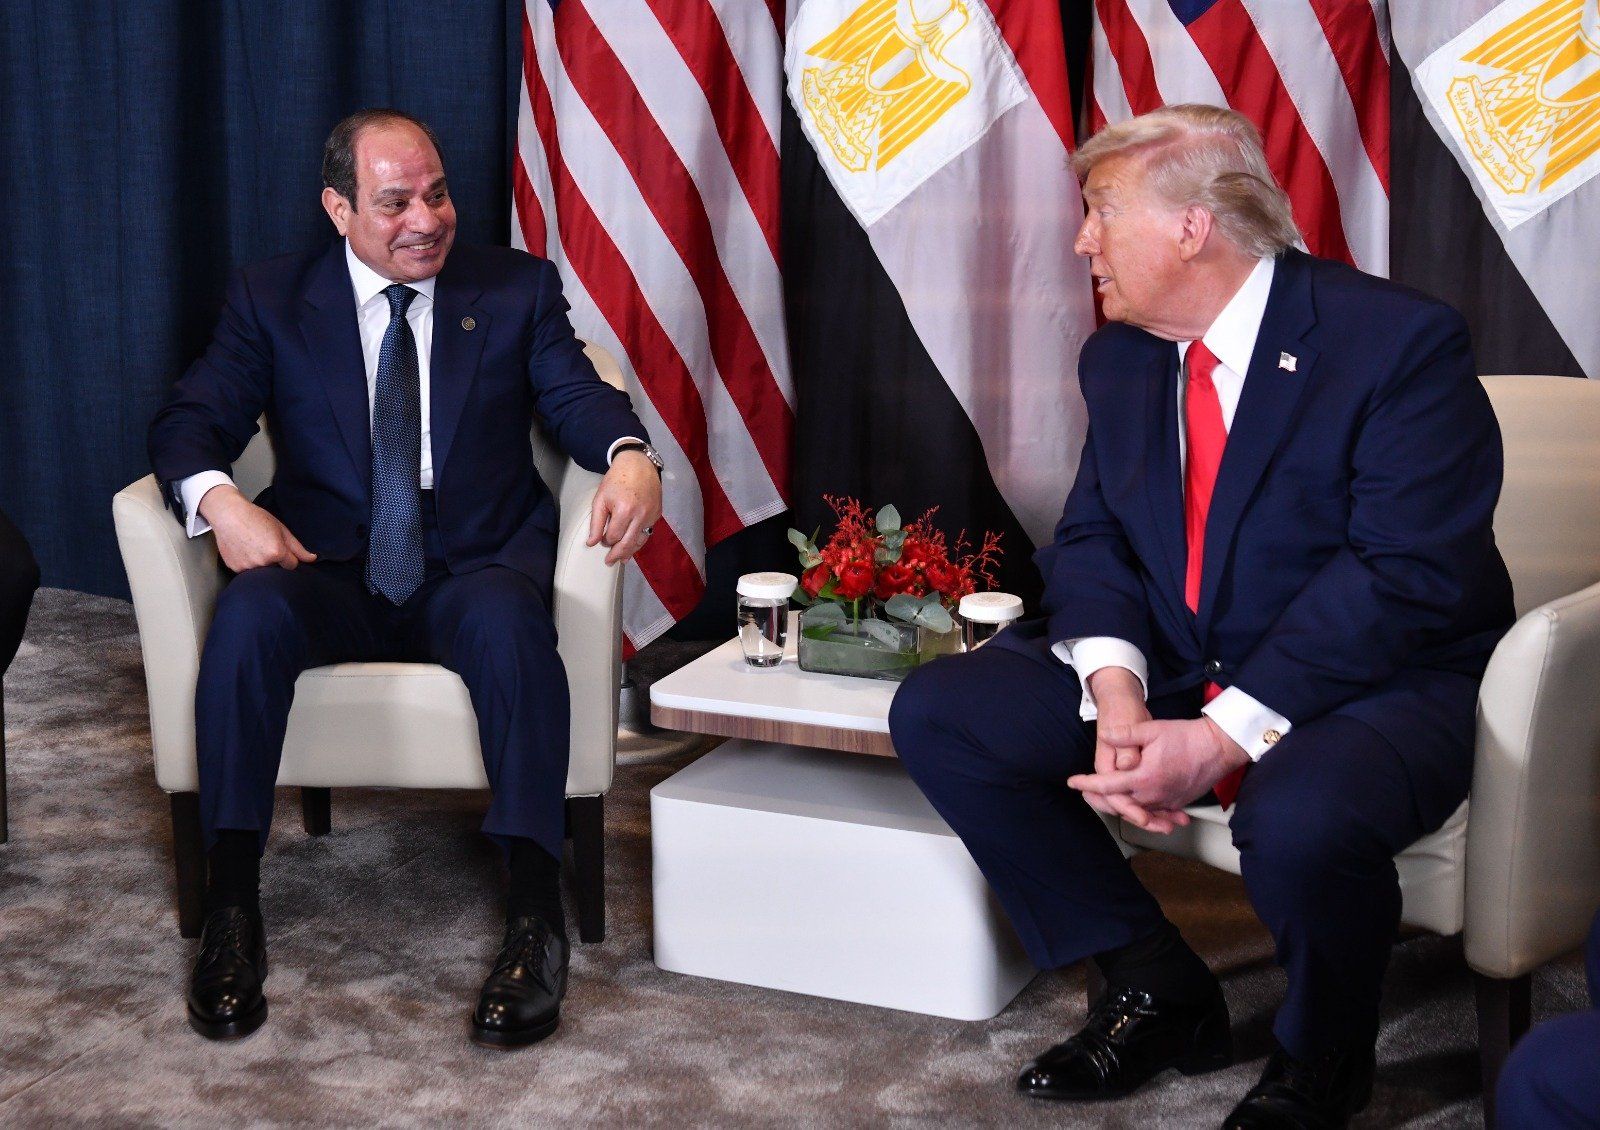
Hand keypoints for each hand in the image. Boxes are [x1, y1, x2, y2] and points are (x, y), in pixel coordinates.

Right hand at [199, 484, 316, 572]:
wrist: (228, 515)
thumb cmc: (255, 518)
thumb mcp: (281, 529)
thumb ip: (298, 548)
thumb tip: (313, 559)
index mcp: (276, 552)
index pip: (292, 565)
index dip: (288, 556)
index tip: (280, 548)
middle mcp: (262, 563)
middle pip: (276, 569)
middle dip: (275, 561)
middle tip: (264, 544)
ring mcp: (247, 567)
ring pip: (262, 571)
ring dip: (261, 563)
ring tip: (253, 546)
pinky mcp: (235, 568)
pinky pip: (247, 571)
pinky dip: (247, 563)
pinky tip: (244, 550)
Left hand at [588, 449, 662, 565]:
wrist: (638, 465)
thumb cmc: (616, 480)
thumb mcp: (601, 499)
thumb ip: (596, 522)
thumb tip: (592, 543)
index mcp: (624, 510)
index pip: (614, 536)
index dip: (606, 541)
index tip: (602, 540)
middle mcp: (640, 515)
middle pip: (629, 543)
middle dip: (618, 554)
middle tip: (610, 562)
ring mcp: (651, 515)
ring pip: (641, 540)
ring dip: (631, 551)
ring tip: (623, 559)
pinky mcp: (657, 514)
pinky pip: (648, 532)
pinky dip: (640, 540)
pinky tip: (633, 545)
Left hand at [1068, 717, 1250, 833]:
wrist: (1218, 748)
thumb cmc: (1187, 737)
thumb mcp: (1152, 729)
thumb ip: (1126, 734)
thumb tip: (1105, 734)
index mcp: (1143, 777)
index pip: (1107, 785)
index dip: (1087, 783)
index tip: (1073, 782)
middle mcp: (1153, 794)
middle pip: (1118, 804)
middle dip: (1099, 799)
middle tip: (1085, 793)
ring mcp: (1166, 802)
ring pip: (1136, 811)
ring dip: (1120, 807)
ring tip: (1105, 800)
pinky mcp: (1177, 803)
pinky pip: (1155, 812)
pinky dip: (1143, 811)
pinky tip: (1137, 808)